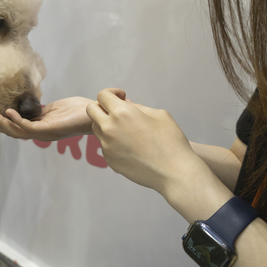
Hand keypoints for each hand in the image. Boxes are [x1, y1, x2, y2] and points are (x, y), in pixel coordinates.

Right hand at [0, 97, 94, 140]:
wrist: (95, 113)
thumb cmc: (77, 110)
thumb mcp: (54, 109)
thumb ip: (40, 111)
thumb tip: (28, 108)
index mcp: (38, 128)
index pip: (13, 127)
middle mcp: (39, 133)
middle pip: (10, 131)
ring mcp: (44, 133)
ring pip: (16, 130)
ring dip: (0, 122)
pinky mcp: (50, 130)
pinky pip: (29, 127)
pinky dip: (17, 120)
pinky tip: (8, 112)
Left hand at [87, 88, 204, 197]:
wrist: (174, 173)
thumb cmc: (171, 141)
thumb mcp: (158, 115)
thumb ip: (138, 107)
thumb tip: (125, 104)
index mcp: (122, 113)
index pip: (102, 96)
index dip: (112, 93)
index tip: (122, 97)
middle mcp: (109, 128)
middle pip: (91, 110)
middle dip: (102, 106)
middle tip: (117, 111)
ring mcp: (107, 145)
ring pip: (96, 128)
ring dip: (106, 124)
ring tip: (126, 129)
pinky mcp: (109, 159)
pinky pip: (104, 145)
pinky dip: (112, 141)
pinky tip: (131, 146)